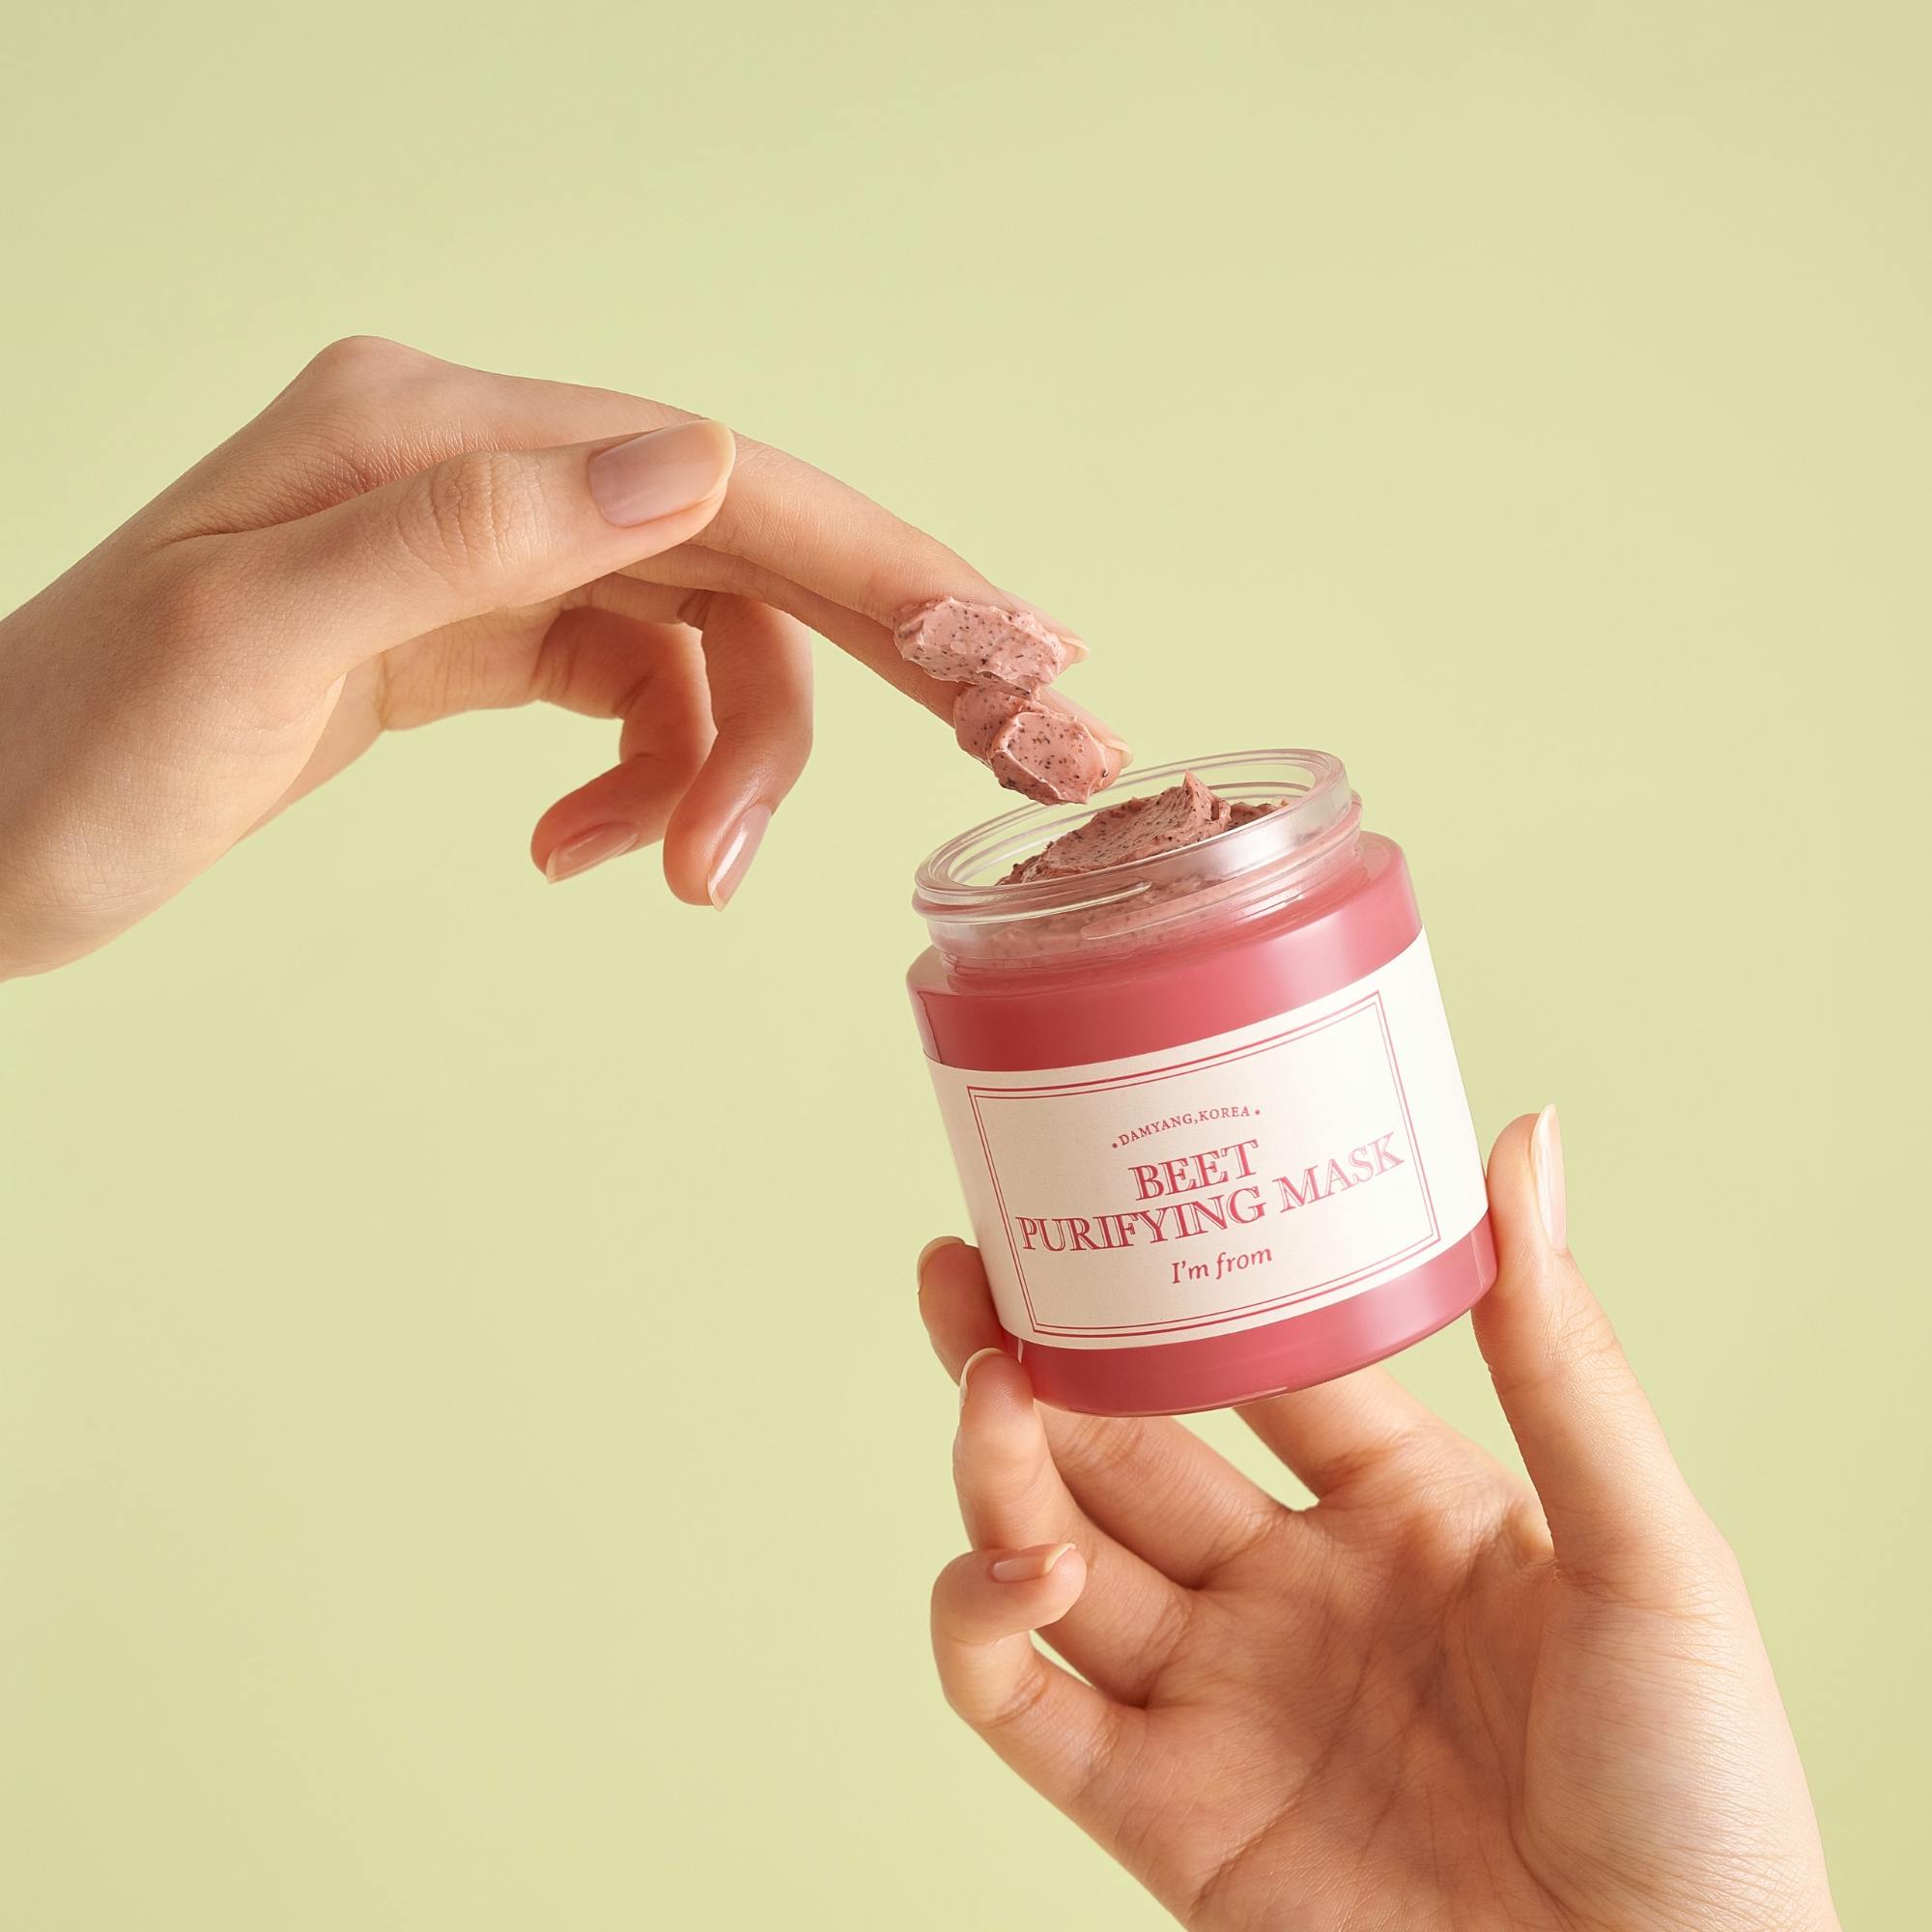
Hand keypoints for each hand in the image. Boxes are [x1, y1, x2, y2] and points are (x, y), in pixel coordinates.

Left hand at [0, 336, 1117, 977]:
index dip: (888, 569)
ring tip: (688, 884)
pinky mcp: (468, 638)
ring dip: (727, 766)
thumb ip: (479, 532)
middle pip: (742, 548)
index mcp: (438, 436)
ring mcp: (475, 557)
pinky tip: (591, 855)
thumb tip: (700, 454)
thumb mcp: (255, 637)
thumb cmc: (74, 753)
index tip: (1012, 654)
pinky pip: (625, 692)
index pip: (724, 484)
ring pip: (693, 641)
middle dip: (879, 656)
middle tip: (1015, 740)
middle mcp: (476, 473)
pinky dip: (645, 779)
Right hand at [919, 1110, 1837, 1931]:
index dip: (1171, 1290)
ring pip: (1055, 1554)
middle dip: (1034, 1359)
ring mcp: (1219, 1700)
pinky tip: (1011, 1567)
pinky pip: (1021, 1706)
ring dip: (999, 1471)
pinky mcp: (1163, 1816)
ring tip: (992, 1396)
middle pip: (1124, 1449)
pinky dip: (978, 1624)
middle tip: (964, 1272)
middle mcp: (1292, 1592)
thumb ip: (1561, 1356)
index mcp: (1403, 1509)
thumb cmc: (1699, 1803)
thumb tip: (1526, 1138)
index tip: (1102, 1205)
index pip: (1253, 1364)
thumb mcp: (1646, 1551)